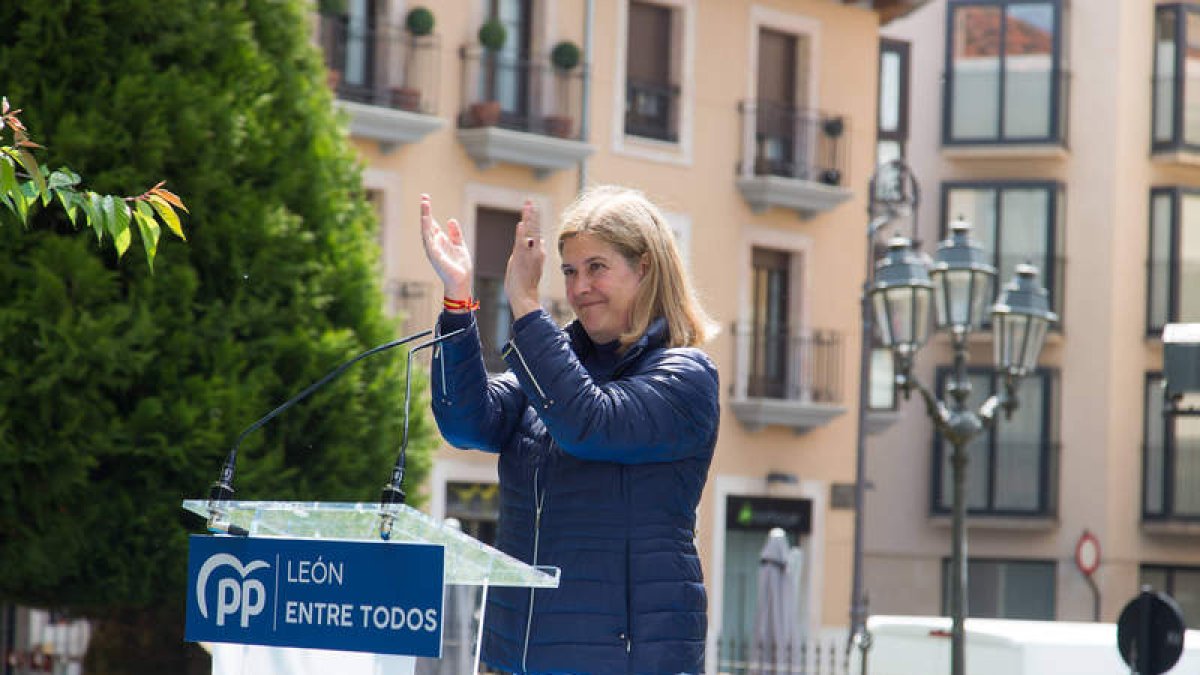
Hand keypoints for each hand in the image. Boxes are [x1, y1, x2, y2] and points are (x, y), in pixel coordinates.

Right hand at [418, 194, 472, 302]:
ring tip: (424, 203)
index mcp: (441, 241)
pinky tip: (426, 219)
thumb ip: (455, 233)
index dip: (429, 212)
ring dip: (425, 216)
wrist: (461, 281)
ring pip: (426, 229)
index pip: (433, 224)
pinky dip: (426, 229)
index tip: (426, 199)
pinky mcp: (433, 254)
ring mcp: (432, 249)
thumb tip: (451, 219)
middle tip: (424, 196)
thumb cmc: (460, 267)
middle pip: (428, 224)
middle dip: (425, 210)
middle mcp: (434, 244)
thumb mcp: (460, 245)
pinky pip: (428, 239)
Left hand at [504, 200, 543, 319]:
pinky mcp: (521, 258)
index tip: (530, 208)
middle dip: (532, 214)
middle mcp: (536, 251)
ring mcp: (529, 254)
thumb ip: (530, 252)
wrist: (524, 297)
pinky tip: (521, 223)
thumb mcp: (529, 266)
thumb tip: (536, 241)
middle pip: (535, 229)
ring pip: (530, 232)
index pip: (535, 233)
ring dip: (528, 218)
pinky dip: (521, 233)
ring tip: (528, 205)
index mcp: (538, 253)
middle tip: (529, 201)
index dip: (533, 221)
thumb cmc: (524, 285)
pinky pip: (521, 243)